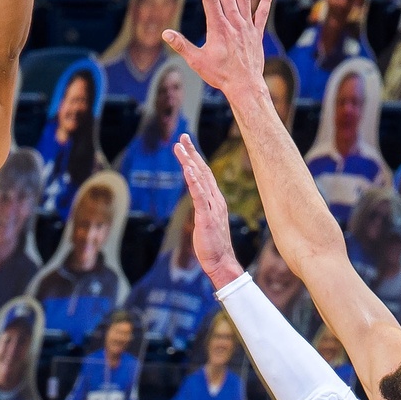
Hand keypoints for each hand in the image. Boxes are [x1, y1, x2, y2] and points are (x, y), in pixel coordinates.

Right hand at [163, 0, 272, 95]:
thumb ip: (181, 45)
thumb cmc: (219, 74)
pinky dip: (265, 1)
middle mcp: (233, 23)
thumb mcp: (196, 60)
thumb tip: (165, 33)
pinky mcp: (256, 34)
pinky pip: (261, 14)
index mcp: (218, 27)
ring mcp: (246, 27)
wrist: (245, 85)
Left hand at [173, 134, 242, 290]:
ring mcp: (211, 207)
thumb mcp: (207, 221)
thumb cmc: (213, 244)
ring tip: (179, 148)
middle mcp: (215, 199)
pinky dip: (194, 181)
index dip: (195, 157)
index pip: (204, 173)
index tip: (186, 144)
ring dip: (189, 162)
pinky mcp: (206, 217)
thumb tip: (197, 198)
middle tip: (182, 137)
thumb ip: (203, 207)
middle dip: (192, 153)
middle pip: (203, 171)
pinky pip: (199, 196)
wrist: (222, 262)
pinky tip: (188, 170)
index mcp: (215, 200)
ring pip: (199, 179)